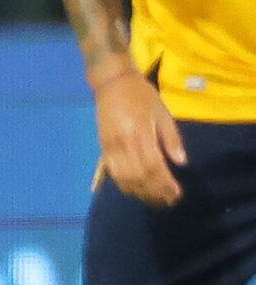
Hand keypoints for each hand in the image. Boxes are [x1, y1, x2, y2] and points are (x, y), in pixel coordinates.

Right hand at [93, 69, 186, 206]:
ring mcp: (110, 146)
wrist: (112, 83)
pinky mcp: (103, 147)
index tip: (177, 194)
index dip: (165, 184)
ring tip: (154, 200)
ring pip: (124, 178)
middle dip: (155, 192)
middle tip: (169, 202)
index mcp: (140, 133)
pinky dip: (124, 184)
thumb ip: (171, 138)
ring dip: (140, 192)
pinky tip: (135, 190)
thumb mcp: (162, 113)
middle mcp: (123, 143)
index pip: (154, 166)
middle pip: (139, 176)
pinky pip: (112, 172)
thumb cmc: (142, 95)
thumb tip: (181, 162)